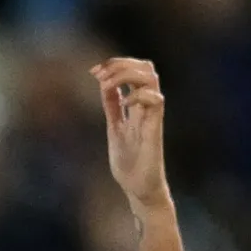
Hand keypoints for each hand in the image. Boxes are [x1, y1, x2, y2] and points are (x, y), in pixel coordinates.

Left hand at [93, 58, 170, 213]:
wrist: (138, 187)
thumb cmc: (129, 161)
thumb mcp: (114, 127)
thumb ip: (113, 106)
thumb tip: (105, 85)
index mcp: (136, 105)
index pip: (135, 71)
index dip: (116, 65)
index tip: (94, 71)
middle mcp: (146, 106)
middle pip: (146, 68)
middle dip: (122, 63)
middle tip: (100, 73)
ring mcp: (151, 116)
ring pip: (151, 78)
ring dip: (127, 74)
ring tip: (108, 83)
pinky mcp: (155, 129)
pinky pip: (156, 101)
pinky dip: (138, 95)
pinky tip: (125, 103)